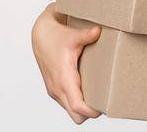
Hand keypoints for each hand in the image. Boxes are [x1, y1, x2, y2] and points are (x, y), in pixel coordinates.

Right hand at [31, 2, 103, 123]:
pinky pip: (67, 104)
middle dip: (90, 113)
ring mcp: (55, 91)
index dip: (92, 112)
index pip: (78, 106)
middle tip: (104, 101)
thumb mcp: (72, 35)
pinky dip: (77, 103)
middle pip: (75, 115)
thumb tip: (98, 31)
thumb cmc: (57, 36)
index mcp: (64, 79)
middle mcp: (57, 88)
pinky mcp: (54, 89)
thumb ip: (86, 35)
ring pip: (71, 111)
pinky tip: (87, 90)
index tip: (105, 107)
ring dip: (83, 108)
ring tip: (98, 95)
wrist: (41, 35)